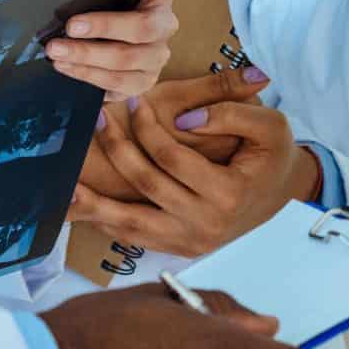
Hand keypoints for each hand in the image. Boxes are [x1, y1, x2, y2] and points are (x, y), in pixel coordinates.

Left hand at [46, 0, 185, 100]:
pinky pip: (117, 82)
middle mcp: (165, 25)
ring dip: (87, 55)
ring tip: (56, 50)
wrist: (115, 46)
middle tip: (71, 26)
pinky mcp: (145, 81)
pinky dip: (88, 74)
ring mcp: (157, 56)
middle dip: (104, 26)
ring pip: (126, 59)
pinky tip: (65, 66)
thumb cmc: (110, 10)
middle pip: (144, 27)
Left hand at [71, 90, 315, 259]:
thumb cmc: (272, 155)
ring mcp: (190, 242)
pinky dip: (107, 222)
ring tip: (66, 183)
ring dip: (95, 205)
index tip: (134, 100)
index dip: (149, 127)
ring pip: (131, 223)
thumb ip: (230, 112)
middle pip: (147, 185)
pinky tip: (83, 206)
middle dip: (118, 148)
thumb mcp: (269, 125)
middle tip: (99, 118)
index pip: (173, 157)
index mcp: (228, 193)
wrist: (281, 193)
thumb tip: (184, 120)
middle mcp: (206, 224)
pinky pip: (134, 238)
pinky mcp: (179, 249)